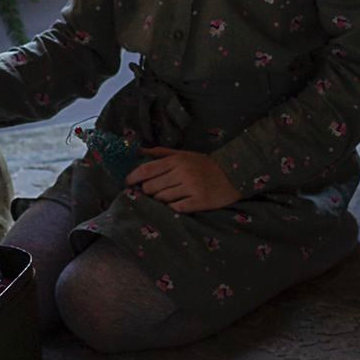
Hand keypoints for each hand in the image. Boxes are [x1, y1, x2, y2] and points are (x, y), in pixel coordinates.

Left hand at [124, 148, 239, 212]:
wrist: (233, 174)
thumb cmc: (204, 164)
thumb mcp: (183, 154)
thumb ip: (160, 153)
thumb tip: (138, 151)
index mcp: (177, 160)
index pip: (147, 170)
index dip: (132, 177)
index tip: (126, 183)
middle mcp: (183, 173)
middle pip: (151, 187)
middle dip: (147, 191)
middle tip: (150, 192)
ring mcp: (191, 188)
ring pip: (162, 199)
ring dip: (159, 200)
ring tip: (165, 197)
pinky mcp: (199, 202)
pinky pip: (176, 208)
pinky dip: (172, 207)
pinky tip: (176, 204)